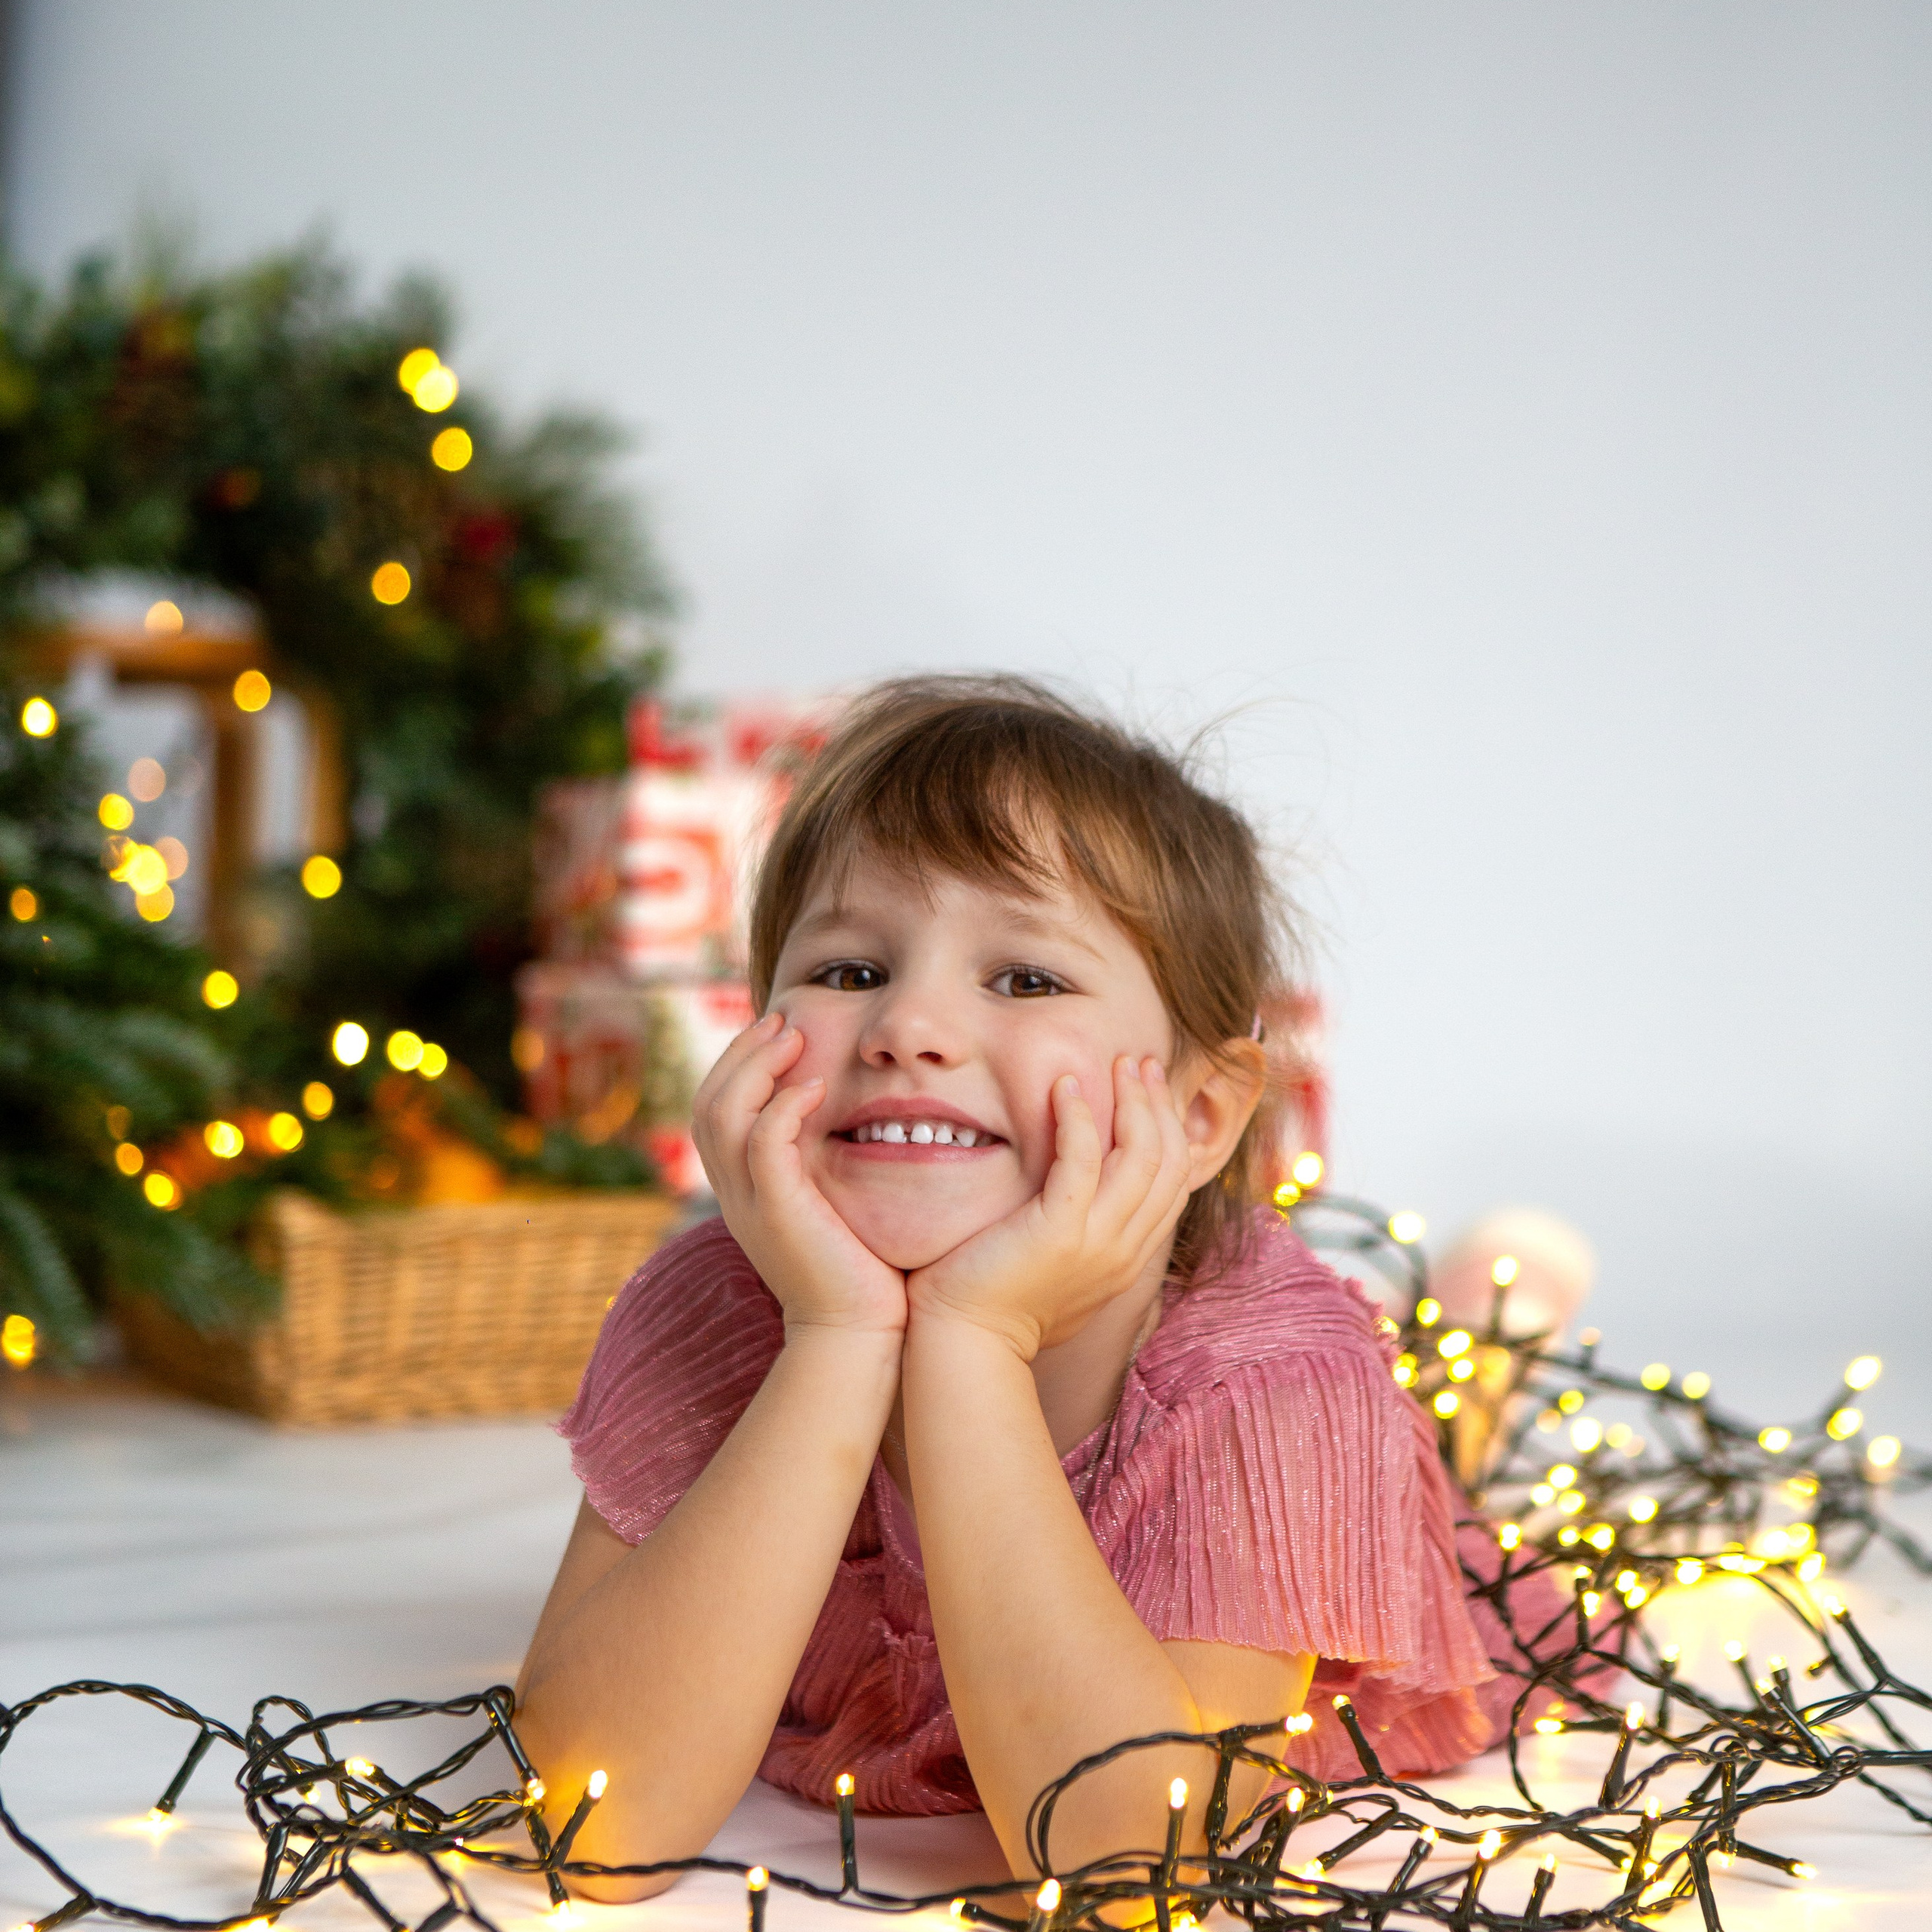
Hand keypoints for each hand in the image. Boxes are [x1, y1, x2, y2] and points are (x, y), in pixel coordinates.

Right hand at [693, 1013, 907, 1337]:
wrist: (858, 1336)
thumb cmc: (861, 1271)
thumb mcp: (833, 1205)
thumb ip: (825, 1164)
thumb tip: (851, 1118)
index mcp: (744, 1188)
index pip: (716, 1108)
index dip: (740, 1062)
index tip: (780, 1028)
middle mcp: (735, 1193)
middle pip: (708, 1103)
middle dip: (742, 1052)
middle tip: (784, 1018)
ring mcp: (750, 1204)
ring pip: (722, 1115)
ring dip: (755, 1067)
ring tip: (794, 1035)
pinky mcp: (777, 1214)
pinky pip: (762, 1147)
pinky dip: (780, 1109)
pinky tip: (812, 1088)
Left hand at [905, 1056, 1192, 1359]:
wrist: (966, 1347)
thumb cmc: (995, 1307)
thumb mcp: (1059, 1272)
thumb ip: (1082, 1237)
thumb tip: (1082, 1205)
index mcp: (1128, 1257)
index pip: (1173, 1182)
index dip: (1168, 1127)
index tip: (1150, 1087)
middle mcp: (1125, 1250)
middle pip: (1169, 1162)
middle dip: (1160, 1104)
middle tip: (1142, 1062)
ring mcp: (1098, 1243)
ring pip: (1142, 1156)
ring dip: (1133, 1101)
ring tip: (1116, 1063)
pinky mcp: (1059, 1232)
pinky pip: (1083, 1159)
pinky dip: (1079, 1117)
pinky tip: (1064, 1086)